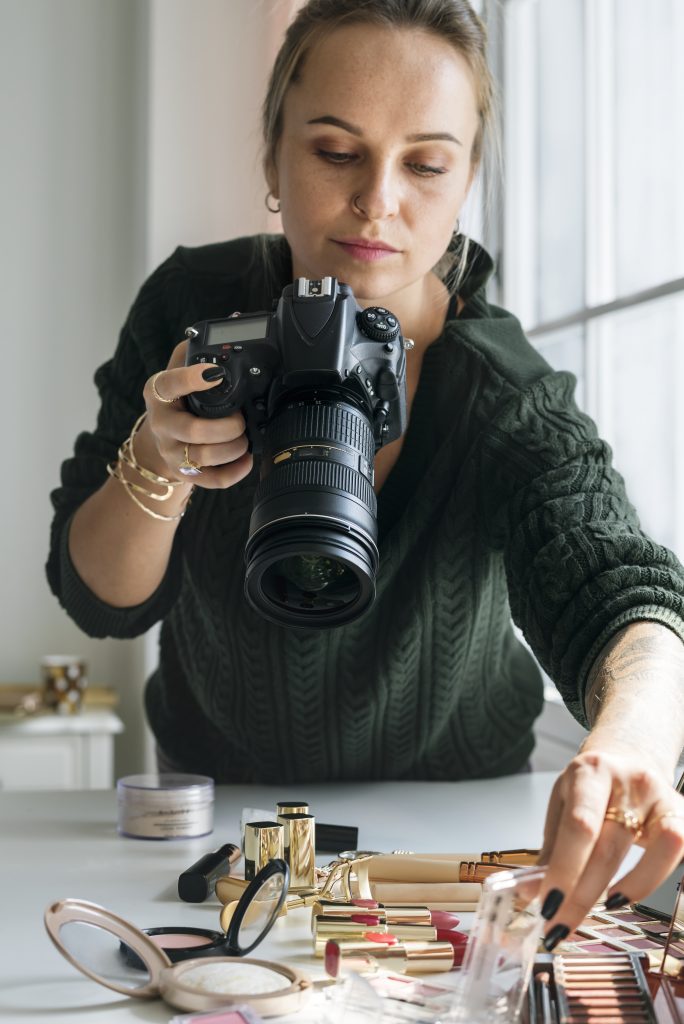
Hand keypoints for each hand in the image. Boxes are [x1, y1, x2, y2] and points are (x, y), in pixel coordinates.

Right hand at [141, 339, 252, 488]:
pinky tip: (246, 460)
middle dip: (225, 427)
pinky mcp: (185, 473)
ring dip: (232, 448)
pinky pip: (211, 480)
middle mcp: (162, 423)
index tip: (214, 373)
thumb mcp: (177, 369)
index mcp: (158, 392)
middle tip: (241, 419)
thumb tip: (235, 319)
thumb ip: (197, 348)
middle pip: (192, 431)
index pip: (170, 384)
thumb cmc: (177, 399)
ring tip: (245, 438)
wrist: (160, 438)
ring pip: (203, 457)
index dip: (191, 379)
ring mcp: (172, 451)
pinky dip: (234, 472)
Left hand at [536, 748, 683, 948]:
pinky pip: (673, 853)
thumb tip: (530, 892)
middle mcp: (628, 781)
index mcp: (590, 772)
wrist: (630, 756)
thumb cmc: (592, 786)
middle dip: (579, 895)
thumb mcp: (562, 803)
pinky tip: (621, 898)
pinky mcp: (682, 814)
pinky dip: (646, 882)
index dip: (564, 868)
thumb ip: (550, 848)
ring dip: (616, 894)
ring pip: (644, 854)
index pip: (579, 825)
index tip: (547, 904)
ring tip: (585, 913)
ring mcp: (659, 797)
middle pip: (607, 847)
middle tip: (558, 924)